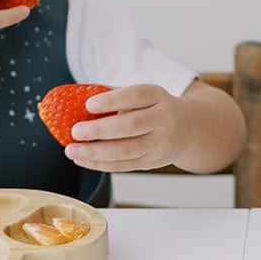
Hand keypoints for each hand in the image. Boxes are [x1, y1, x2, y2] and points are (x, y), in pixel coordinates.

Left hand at [63, 84, 191, 171]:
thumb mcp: (143, 95)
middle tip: (75, 131)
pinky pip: (124, 166)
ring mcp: (159, 144)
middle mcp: (163, 120)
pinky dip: (100, 164)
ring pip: (126, 151)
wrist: (188, 129)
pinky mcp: (152, 162)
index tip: (89, 104)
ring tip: (72, 150)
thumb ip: (114, 94)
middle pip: (131, 126)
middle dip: (100, 130)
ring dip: (95, 153)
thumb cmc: (155, 108)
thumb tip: (77, 95)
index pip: (136, 96)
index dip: (112, 101)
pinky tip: (82, 160)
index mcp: (158, 96)